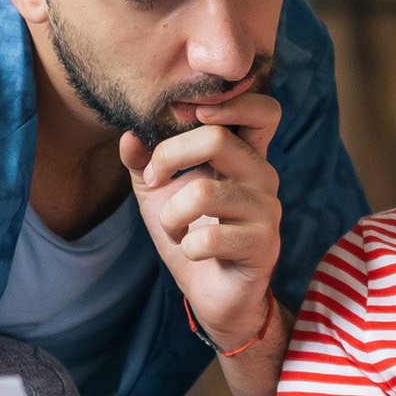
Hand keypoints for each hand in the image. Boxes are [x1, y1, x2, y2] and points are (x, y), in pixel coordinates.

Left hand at [121, 93, 285, 347]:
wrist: (212, 293)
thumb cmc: (191, 234)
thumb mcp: (159, 193)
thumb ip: (143, 160)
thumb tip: (129, 134)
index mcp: (244, 155)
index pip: (263, 110)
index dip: (230, 103)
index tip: (185, 117)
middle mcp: (262, 175)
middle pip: (217, 138)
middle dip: (169, 156)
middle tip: (154, 178)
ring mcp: (266, 210)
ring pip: (203, 192)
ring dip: (170, 215)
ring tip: (173, 228)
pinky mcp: (262, 246)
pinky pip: (207, 238)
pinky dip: (185, 246)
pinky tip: (190, 252)